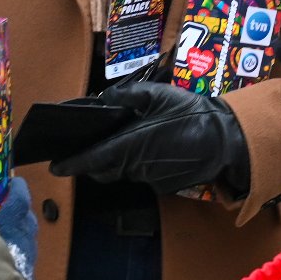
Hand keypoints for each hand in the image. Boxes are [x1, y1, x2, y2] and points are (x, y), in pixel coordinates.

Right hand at [0, 175, 37, 279]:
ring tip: (2, 227)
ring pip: (27, 231)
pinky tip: (4, 248)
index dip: (17, 187)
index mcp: (14, 219)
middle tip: (3, 205)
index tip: (12, 182)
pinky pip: (25, 247)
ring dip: (18, 227)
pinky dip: (17, 243)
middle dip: (17, 207)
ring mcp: (31, 249)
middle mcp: (26, 232)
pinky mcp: (30, 266)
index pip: (21, 196)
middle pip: (26, 214)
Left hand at [50, 82, 251, 197]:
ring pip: (124, 171)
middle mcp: (136, 167)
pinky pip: (143, 175)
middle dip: (92, 161)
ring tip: (124, 140)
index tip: (55, 166)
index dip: (72, 164)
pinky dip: (139, 163)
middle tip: (86, 148)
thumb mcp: (158, 94)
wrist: (225, 141)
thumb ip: (127, 96)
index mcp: (130, 144)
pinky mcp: (164, 185)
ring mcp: (151, 179)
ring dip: (118, 159)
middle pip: (104, 169)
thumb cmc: (190, 114)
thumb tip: (104, 100)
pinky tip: (151, 148)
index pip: (92, 159)